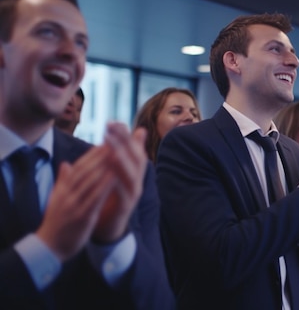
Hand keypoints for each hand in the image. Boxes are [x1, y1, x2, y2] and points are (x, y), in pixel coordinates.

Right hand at [36, 146, 116, 261]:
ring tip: (117, 153)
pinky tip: (115, 177)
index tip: (104, 142)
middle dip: (100, 156)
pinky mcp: (82, 216)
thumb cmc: (56, 222)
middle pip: (85, 170)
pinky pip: (95, 198)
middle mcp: (67, 194)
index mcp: (62, 189)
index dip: (92, 154)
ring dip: (104, 166)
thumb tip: (66, 164)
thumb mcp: (57, 199)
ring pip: (90, 181)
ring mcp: (74, 205)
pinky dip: (105, 186)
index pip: (78, 167)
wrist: (49, 247)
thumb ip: (63, 181)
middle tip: (115, 142)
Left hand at [92, 123, 147, 242]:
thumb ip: (126, 152)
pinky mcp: (127, 207)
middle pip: (134, 157)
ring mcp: (133, 193)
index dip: (124, 135)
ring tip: (112, 147)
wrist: (108, 226)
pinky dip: (119, 184)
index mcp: (133, 170)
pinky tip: (111, 176)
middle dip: (123, 142)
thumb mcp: (118, 171)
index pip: (132, 148)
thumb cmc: (111, 196)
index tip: (112, 122)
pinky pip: (125, 193)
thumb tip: (140, 130)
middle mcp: (136, 179)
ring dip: (122, 160)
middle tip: (110, 129)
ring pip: (132, 174)